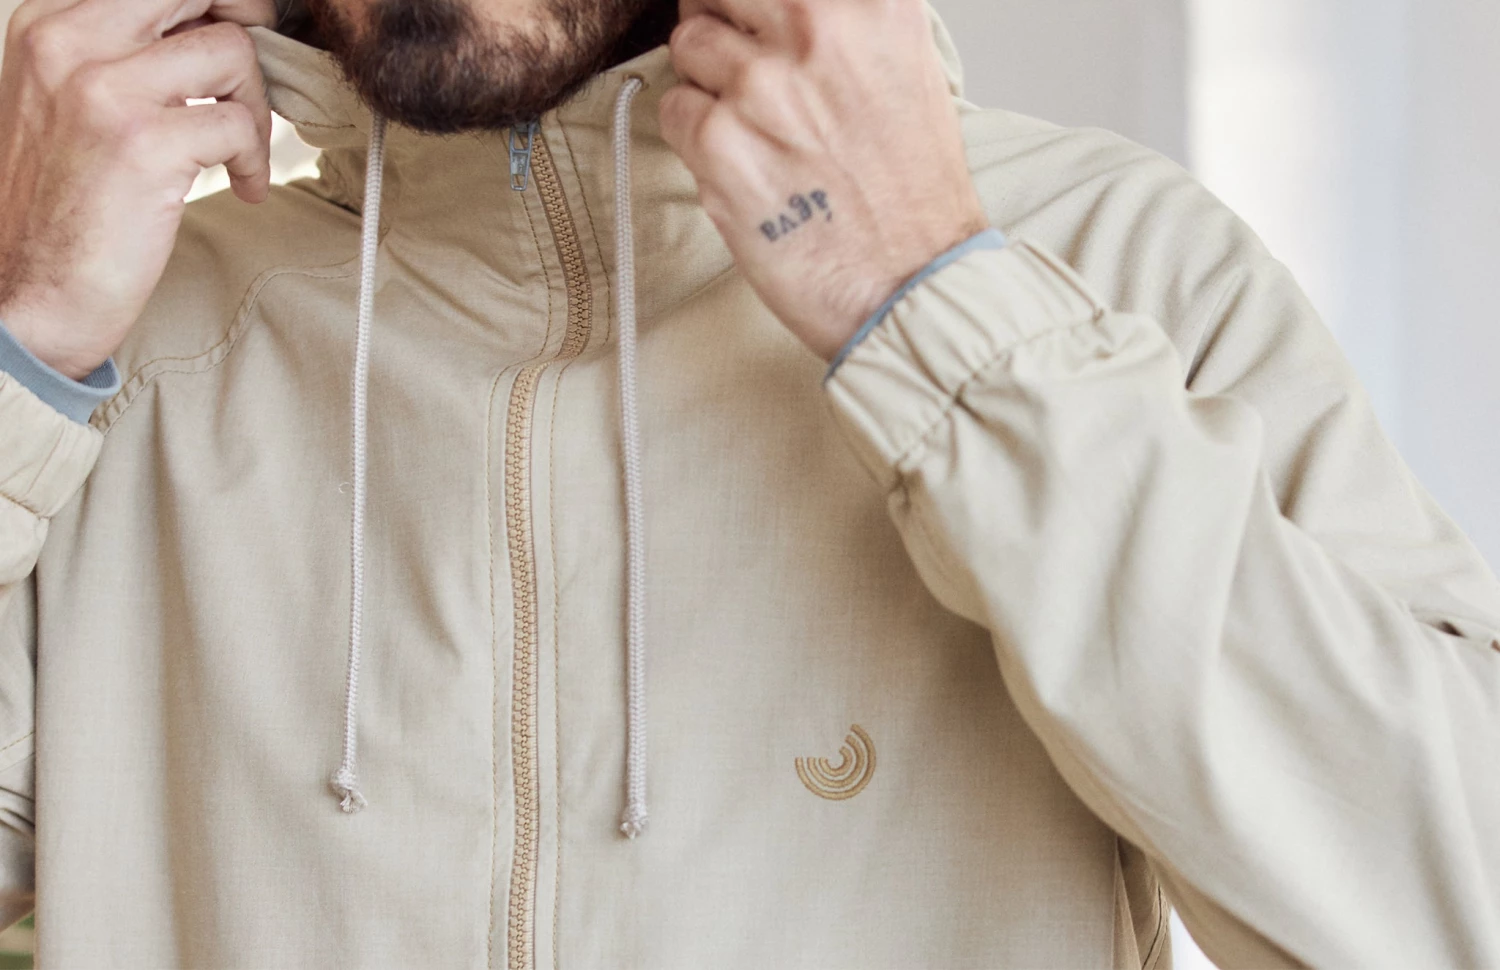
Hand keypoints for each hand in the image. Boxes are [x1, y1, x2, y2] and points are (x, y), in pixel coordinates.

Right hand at [0, 0, 275, 379]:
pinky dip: (254, 159)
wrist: (32, 294)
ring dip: (254, 106)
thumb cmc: (66, 205)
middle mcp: (69, 42)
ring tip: (238, 152)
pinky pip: (238, 123)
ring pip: (230, 49)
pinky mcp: (143, 143)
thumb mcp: (76, 104)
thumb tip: (216, 25)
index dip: (211, 6)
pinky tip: (240, 187)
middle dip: (246, 21)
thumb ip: (130, 56)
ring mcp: (104, 90)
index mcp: (49, 24)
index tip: (230, 43)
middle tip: (251, 78)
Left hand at [660, 0, 989, 361]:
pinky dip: (694, 135)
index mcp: (871, 4)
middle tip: (743, 67)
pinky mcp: (719, 140)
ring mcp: (761, 84)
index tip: (751, 21)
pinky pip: (674, 108)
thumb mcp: (908, 67)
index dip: (751, 5)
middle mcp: (816, 29)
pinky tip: (741, 165)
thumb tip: (782, 9)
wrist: (911, 285)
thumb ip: (848, 21)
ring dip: (708, 81)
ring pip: (688, 44)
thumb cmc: (912, 195)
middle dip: (723, 21)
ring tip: (752, 128)